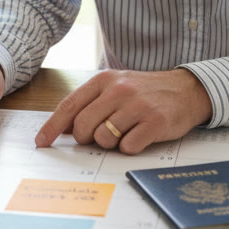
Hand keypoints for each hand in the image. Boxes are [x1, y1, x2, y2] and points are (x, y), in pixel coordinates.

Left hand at [34, 69, 213, 153]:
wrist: (187, 89)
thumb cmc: (145, 92)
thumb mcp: (115, 88)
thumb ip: (89, 104)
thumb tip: (62, 129)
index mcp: (104, 80)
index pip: (70, 106)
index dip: (52, 127)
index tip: (41, 142)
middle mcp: (119, 90)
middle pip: (83, 126)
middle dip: (86, 139)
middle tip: (98, 137)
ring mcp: (138, 105)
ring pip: (104, 139)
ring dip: (110, 144)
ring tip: (124, 133)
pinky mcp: (156, 122)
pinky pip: (128, 147)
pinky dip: (129, 148)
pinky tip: (139, 137)